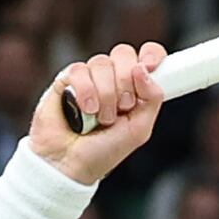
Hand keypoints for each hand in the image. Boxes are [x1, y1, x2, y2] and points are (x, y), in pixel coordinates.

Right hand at [33, 43, 164, 182]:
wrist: (71, 164)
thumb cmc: (103, 152)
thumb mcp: (139, 129)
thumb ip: (152, 98)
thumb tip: (144, 69)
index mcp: (134, 88)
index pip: (147, 56)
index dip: (152, 55)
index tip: (152, 67)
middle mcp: (112, 79)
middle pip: (124, 54)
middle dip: (125, 82)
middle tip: (122, 107)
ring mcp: (89, 78)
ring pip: (102, 63)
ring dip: (105, 95)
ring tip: (100, 118)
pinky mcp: (66, 80)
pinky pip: (80, 70)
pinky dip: (85, 91)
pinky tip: (84, 111)